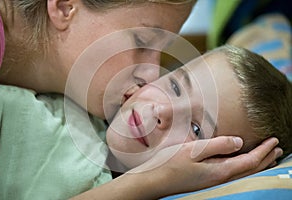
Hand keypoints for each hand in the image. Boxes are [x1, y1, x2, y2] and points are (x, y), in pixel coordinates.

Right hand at [128, 136, 281, 197]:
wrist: (154, 181)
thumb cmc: (170, 164)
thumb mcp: (194, 150)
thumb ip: (218, 145)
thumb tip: (239, 141)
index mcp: (220, 171)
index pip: (250, 160)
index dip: (264, 150)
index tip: (275, 140)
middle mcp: (220, 178)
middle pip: (250, 169)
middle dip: (266, 159)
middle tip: (278, 150)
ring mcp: (213, 181)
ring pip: (243, 173)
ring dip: (258, 164)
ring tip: (267, 158)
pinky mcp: (206, 180)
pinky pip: (234, 173)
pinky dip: (245, 167)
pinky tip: (241, 163)